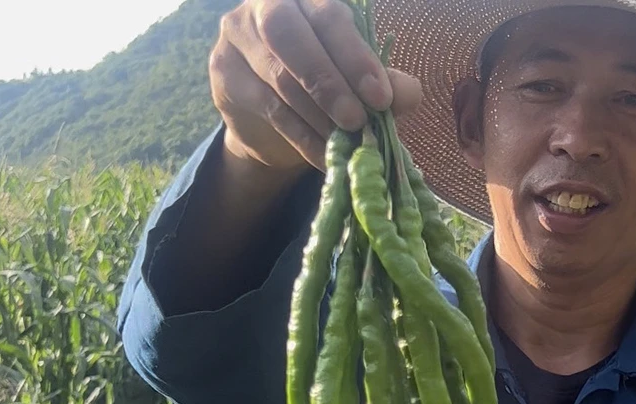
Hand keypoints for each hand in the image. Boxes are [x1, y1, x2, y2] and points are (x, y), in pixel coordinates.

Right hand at [211, 0, 422, 172]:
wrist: (271, 122)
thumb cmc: (321, 90)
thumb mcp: (356, 84)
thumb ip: (383, 84)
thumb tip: (410, 94)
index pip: (329, 16)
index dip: (355, 57)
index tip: (381, 98)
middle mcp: (266, 5)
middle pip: (289, 34)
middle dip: (327, 81)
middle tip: (356, 121)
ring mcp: (238, 37)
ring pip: (277, 76)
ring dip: (316, 116)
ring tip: (345, 146)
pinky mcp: (225, 74)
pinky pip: (267, 108)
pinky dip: (301, 137)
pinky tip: (324, 157)